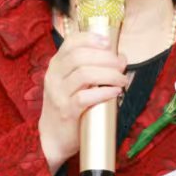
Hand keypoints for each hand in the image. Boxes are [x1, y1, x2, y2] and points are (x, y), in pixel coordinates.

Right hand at [39, 26, 126, 169]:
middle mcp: (54, 76)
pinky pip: (85, 97)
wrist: (53, 137)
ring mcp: (58, 94)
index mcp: (56, 65)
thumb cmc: (68, 106)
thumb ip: (92, 68)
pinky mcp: (66, 111)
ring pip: (84, 74)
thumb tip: (121, 57)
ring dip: (108, 74)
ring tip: (122, 80)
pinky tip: (115, 92)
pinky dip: (103, 92)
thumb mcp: (74, 83)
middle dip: (105, 57)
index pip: (71, 42)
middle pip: (80, 56)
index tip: (108, 42)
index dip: (90, 38)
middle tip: (121, 64)